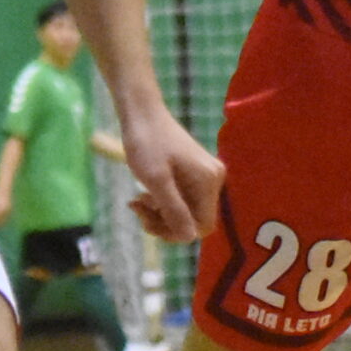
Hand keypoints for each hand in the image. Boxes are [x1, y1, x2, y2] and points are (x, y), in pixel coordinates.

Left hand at [118, 110, 223, 243]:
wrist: (141, 112)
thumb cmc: (146, 143)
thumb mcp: (156, 181)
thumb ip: (174, 210)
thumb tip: (190, 238)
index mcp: (208, 182)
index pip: (202, 226)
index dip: (177, 233)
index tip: (150, 223)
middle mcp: (213, 180)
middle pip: (194, 220)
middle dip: (165, 223)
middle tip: (138, 211)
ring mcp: (204, 176)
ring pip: (186, 211)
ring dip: (160, 214)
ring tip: (137, 202)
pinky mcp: (194, 173)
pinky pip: (182, 199)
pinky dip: (162, 202)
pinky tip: (143, 195)